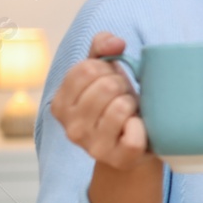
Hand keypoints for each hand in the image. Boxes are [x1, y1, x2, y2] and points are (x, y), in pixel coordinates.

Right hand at [50, 32, 158, 171]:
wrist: (135, 144)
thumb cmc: (117, 103)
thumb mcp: (105, 72)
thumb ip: (102, 47)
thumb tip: (116, 43)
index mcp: (60, 104)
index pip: (86, 69)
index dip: (106, 69)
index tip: (110, 81)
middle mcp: (70, 128)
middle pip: (105, 86)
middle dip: (122, 86)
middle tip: (124, 98)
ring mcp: (92, 147)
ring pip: (120, 107)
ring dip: (133, 103)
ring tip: (130, 112)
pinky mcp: (117, 159)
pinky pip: (134, 135)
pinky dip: (142, 127)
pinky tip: (137, 129)